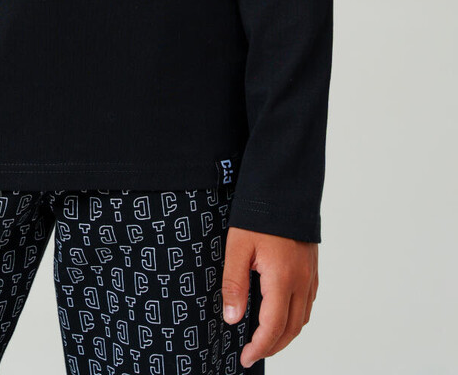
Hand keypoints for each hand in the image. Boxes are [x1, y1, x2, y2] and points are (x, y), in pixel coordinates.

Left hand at [221, 226, 317, 368]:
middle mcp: (301, 281)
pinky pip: (308, 302)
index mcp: (282, 279)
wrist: (284, 185)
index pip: (273, 327)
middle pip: (292, 329)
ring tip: (265, 339)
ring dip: (286, 334)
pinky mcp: (312, 267)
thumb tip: (232, 319)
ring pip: (303, 318)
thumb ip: (234, 284)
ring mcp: (310, 275)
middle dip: (273, 346)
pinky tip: (281, 314)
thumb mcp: (237, 247)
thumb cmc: (258, 213)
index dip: (259, 347)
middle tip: (252, 353)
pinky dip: (295, 317)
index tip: (245, 358)